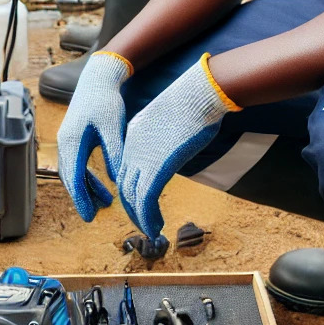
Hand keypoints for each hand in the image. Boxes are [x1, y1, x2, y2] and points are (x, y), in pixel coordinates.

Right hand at [57, 52, 131, 220]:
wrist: (98, 78)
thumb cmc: (106, 100)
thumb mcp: (114, 127)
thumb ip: (114, 152)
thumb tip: (116, 179)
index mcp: (72, 141)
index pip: (74, 177)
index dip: (81, 199)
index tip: (89, 217)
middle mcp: (65, 142)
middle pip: (70, 178)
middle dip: (82, 197)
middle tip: (95, 216)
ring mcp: (68, 140)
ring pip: (73, 172)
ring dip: (87, 188)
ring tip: (105, 202)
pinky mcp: (75, 138)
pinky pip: (78, 164)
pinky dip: (88, 176)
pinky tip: (105, 184)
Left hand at [117, 54, 237, 238]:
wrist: (198, 92)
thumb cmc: (194, 101)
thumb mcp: (172, 119)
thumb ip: (167, 135)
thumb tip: (176, 145)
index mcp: (134, 135)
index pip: (126, 169)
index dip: (131, 189)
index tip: (141, 203)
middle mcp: (132, 148)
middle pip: (125, 186)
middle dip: (132, 209)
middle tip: (144, 224)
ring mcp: (142, 158)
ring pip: (132, 198)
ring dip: (140, 219)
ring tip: (151, 231)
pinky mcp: (156, 168)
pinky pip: (145, 201)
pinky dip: (148, 218)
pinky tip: (156, 228)